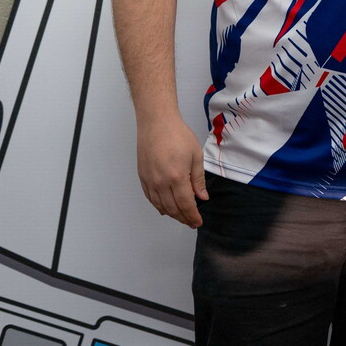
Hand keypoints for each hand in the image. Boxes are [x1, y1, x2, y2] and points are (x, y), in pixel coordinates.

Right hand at [136, 112, 207, 227]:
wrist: (157, 123)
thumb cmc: (178, 135)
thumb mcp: (196, 156)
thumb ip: (198, 180)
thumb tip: (202, 198)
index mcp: (177, 178)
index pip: (186, 205)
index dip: (192, 216)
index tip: (197, 222)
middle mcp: (161, 183)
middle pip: (172, 208)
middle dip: (183, 218)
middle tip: (191, 222)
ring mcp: (150, 181)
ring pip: (160, 205)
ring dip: (171, 214)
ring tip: (181, 217)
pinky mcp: (142, 177)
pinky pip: (150, 197)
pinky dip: (158, 206)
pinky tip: (164, 209)